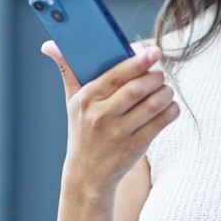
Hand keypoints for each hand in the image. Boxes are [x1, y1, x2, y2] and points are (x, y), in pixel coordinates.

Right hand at [41, 41, 178, 194]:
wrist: (86, 174)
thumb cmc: (82, 131)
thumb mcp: (72, 102)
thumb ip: (68, 71)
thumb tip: (49, 46)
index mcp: (87, 100)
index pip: (116, 75)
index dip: (138, 61)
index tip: (154, 52)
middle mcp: (101, 116)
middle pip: (137, 88)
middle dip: (156, 77)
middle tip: (160, 74)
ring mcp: (119, 133)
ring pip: (153, 104)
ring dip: (166, 93)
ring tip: (166, 89)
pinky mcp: (136, 147)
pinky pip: (161, 122)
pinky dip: (171, 110)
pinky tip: (170, 106)